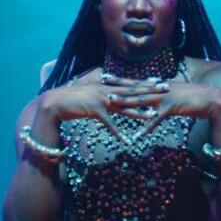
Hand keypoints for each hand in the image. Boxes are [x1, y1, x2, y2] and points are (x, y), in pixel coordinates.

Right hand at [41, 73, 169, 144]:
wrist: (55, 102)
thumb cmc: (72, 98)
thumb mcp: (90, 93)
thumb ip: (103, 93)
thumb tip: (112, 95)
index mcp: (106, 85)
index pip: (129, 83)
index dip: (145, 82)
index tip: (159, 81)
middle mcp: (106, 90)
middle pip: (132, 91)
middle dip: (150, 91)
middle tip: (165, 90)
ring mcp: (101, 99)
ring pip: (124, 106)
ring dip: (139, 112)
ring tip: (153, 115)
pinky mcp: (94, 110)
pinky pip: (109, 123)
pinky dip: (117, 132)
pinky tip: (126, 139)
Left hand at [101, 75, 220, 140]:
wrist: (211, 99)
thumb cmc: (194, 98)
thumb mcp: (175, 94)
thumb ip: (163, 95)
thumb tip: (154, 95)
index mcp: (159, 85)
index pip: (136, 81)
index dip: (121, 79)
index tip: (106, 76)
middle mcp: (160, 88)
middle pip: (135, 86)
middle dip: (118, 85)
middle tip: (102, 82)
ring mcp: (165, 97)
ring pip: (141, 99)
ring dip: (126, 101)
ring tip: (112, 103)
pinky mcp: (172, 107)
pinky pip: (157, 118)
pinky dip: (147, 126)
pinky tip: (138, 134)